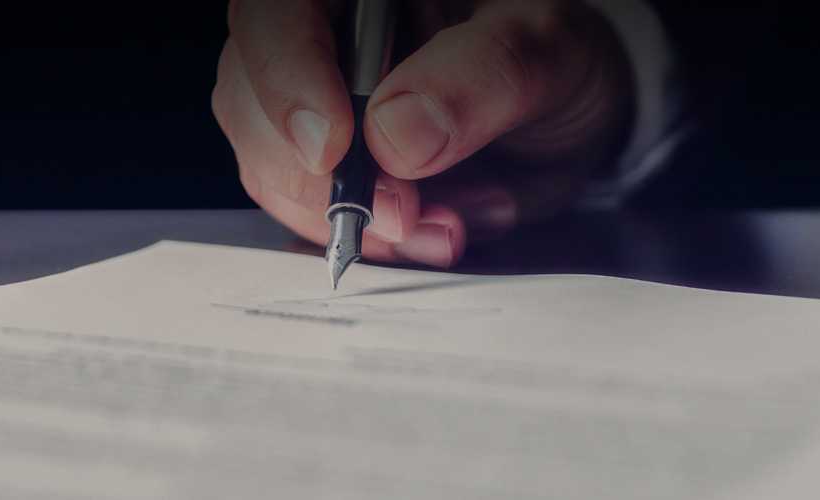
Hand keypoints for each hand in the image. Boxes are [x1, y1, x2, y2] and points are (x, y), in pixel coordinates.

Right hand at [213, 0, 631, 266]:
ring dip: (351, 219)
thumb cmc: (556, 61)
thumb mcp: (550, 53)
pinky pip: (306, 211)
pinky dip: (368, 240)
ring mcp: (309, 99)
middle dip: (322, 177)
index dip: (284, 77)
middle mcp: (319, 33)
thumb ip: (482, 78)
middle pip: (250, 98)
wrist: (569, 120)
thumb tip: (393, 133)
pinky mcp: (321, 165)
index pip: (275, 13)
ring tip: (447, 225)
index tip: (332, 149)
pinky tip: (435, 232)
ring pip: (271, 165)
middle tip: (407, 213)